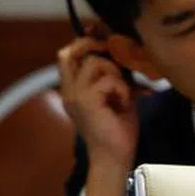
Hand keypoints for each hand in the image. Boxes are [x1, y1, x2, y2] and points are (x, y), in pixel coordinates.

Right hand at [57, 36, 138, 195]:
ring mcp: (75, 95)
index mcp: (73, 88)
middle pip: (70, 52)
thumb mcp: (118, 95)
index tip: (102, 37)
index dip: (84, 41)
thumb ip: (115, 76)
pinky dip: (122, 88)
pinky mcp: (86, 101)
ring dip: (116, 74)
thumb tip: (127, 53)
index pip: (68, 55)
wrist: (115, 158)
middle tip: (115, 59)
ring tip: (123, 92)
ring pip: (95, 62)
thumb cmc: (118, 129)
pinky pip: (108, 79)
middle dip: (94, 47)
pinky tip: (125, 102)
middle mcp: (68, 90)